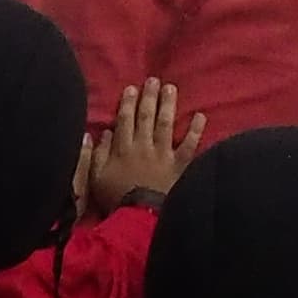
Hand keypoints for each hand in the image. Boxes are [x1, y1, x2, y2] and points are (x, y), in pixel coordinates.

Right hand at [83, 79, 207, 210]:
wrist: (139, 217)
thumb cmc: (115, 200)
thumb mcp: (96, 179)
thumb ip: (97, 155)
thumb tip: (100, 133)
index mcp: (123, 150)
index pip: (125, 121)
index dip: (128, 104)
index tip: (132, 88)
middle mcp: (144, 146)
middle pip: (146, 118)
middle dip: (149, 97)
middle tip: (153, 80)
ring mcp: (164, 154)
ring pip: (166, 124)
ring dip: (168, 105)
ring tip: (171, 88)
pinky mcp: (179, 165)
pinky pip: (190, 145)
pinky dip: (195, 130)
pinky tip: (201, 115)